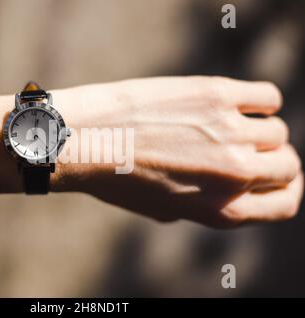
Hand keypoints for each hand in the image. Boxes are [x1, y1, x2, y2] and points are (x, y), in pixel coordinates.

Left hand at [0, 76, 302, 227]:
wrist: (87, 139)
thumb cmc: (120, 176)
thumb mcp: (165, 207)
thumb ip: (209, 202)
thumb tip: (242, 181)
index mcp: (221, 211)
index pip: (285, 204)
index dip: (286, 189)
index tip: (277, 176)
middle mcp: (233, 175)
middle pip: (288, 164)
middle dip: (273, 158)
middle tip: (249, 147)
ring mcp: (229, 133)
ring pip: (277, 130)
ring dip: (258, 128)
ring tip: (226, 124)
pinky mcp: (217, 96)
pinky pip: (267, 96)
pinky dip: (258, 99)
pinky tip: (231, 102)